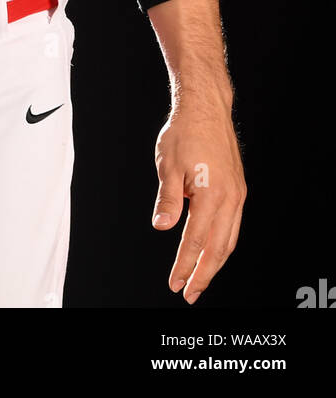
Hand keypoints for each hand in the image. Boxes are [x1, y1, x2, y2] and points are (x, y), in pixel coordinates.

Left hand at [152, 95, 246, 303]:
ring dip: (215, 262)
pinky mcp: (238, 189)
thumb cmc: (184, 132)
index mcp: (211, 194)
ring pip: (229, 240)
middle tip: (189, 293)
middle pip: (218, 248)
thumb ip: (167, 199)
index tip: (174, 283)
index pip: (195, 240)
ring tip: (200, 279)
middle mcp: (230, 198)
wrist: (206, 107)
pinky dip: (223, 243)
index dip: (184, 265)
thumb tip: (161, 226)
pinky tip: (213, 250)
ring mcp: (237, 194)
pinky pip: (233, 225)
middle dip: (203, 274)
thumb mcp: (168, 164)